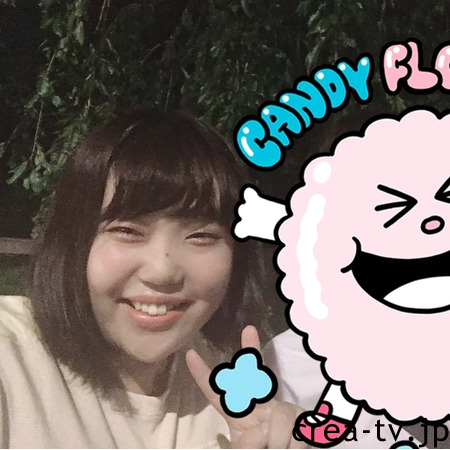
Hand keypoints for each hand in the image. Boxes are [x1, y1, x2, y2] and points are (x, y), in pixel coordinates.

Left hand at [186, 326, 308, 447]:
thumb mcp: (245, 449)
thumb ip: (247, 441)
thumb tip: (265, 429)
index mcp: (238, 414)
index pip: (217, 392)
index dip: (202, 375)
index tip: (189, 354)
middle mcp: (260, 405)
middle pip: (253, 374)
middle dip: (250, 350)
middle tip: (248, 330)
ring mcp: (283, 408)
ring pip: (279, 415)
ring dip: (276, 442)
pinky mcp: (303, 417)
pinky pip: (295, 428)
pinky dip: (291, 446)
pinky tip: (292, 448)